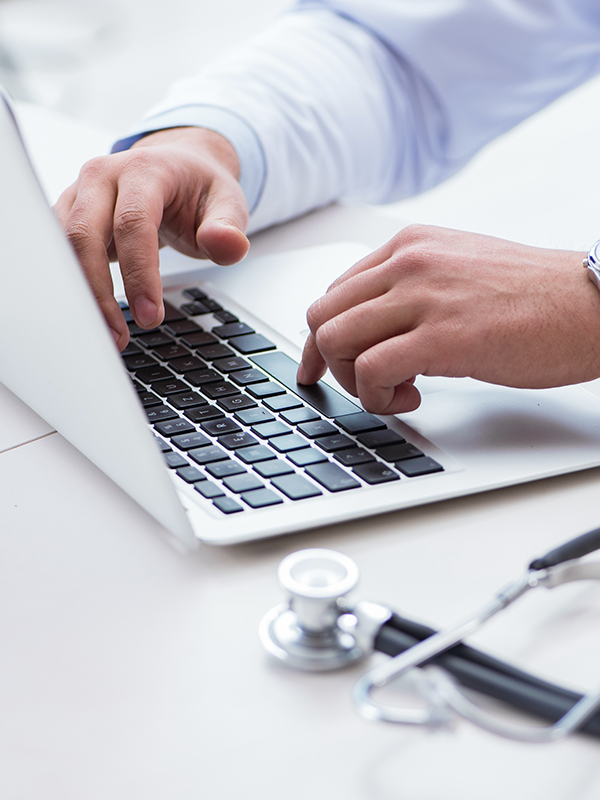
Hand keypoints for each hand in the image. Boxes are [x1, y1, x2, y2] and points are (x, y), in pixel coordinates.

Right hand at [54, 127, 249, 348]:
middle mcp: (103, 177)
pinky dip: (73, 286)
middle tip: (119, 336)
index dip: (139, 273)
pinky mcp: (67, 215)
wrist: (177, 166)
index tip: (150, 316)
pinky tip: (90, 316)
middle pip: (84, 234)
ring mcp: (79, 194)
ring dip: (81, 295)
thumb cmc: (199, 188)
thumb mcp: (227, 204)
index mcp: (145, 169)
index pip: (133, 222)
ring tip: (107, 334)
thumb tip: (229, 246)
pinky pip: (59, 253)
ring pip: (63, 246)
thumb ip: (229, 228)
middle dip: (99, 292)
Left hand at [298, 224, 599, 413]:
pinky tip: (411, 399)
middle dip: (331, 362)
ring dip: (353, 381)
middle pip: (323, 316)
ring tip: (395, 391)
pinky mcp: (441, 337)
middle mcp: (408, 263)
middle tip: (364, 385)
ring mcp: (423, 297)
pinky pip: (369, 370)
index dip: (323, 338)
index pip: (335, 293)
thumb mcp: (459, 272)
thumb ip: (412, 289)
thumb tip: (373, 327)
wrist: (593, 304)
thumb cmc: (534, 296)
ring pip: (334, 340)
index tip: (322, 366)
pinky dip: (378, 397)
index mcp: (410, 246)